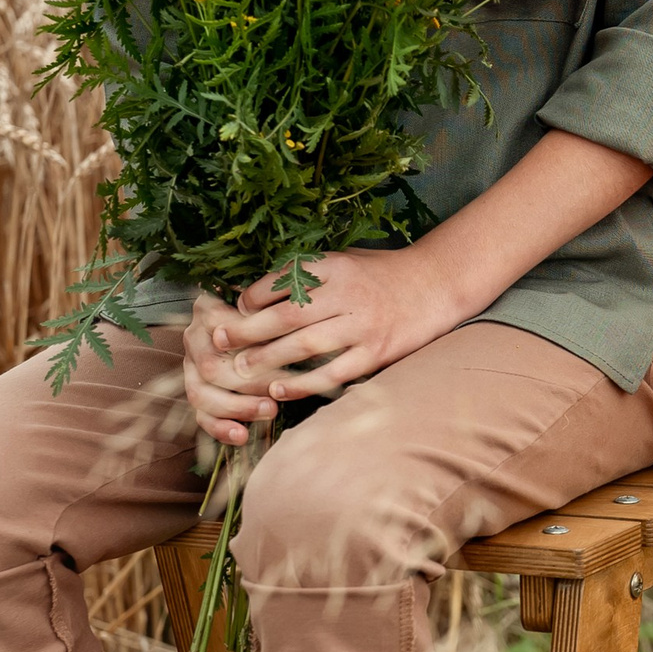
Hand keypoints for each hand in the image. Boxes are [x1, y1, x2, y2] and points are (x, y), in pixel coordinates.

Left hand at [179, 246, 455, 440]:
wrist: (434, 286)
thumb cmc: (381, 274)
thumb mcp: (345, 261)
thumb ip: (308, 275)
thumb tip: (255, 295)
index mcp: (336, 267)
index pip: (283, 282)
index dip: (252, 298)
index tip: (232, 310)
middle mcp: (348, 295)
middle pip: (287, 315)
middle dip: (247, 330)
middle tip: (218, 343)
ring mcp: (363, 326)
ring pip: (305, 345)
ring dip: (268, 359)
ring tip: (240, 371)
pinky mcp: (375, 353)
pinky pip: (332, 372)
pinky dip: (303, 383)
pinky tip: (279, 390)